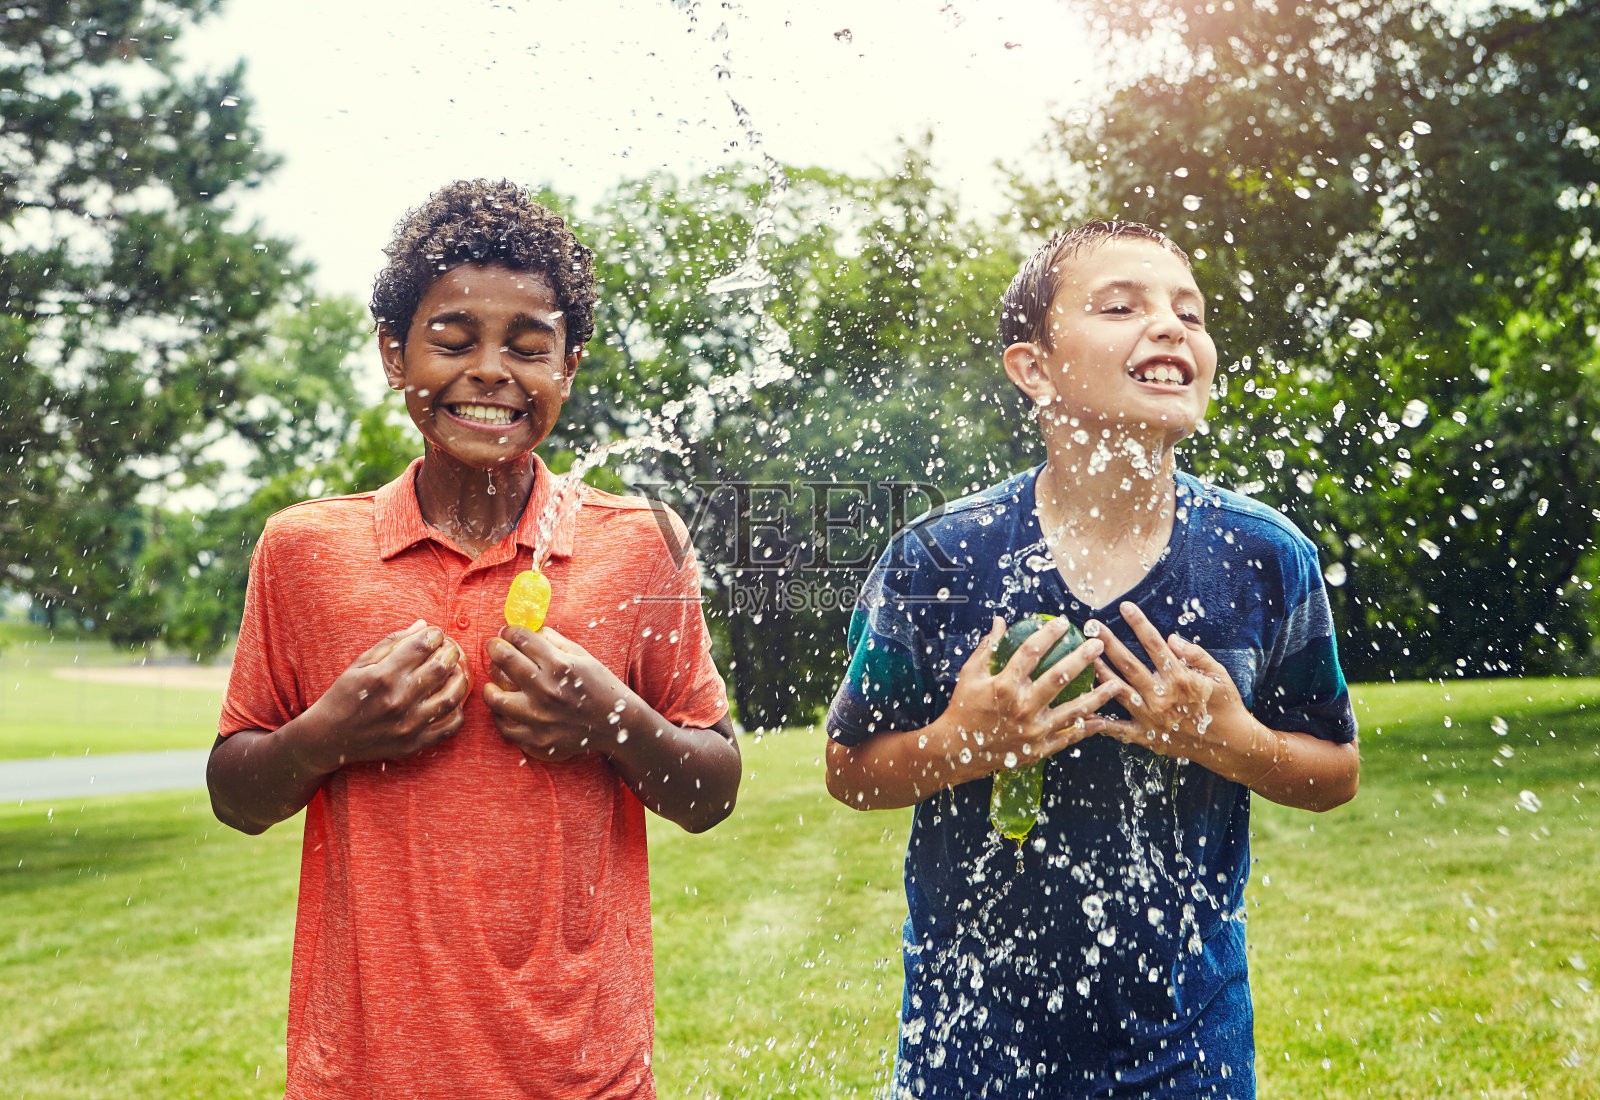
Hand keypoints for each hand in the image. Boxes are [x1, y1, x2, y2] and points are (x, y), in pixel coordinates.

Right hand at [291, 620, 469, 772]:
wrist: (328, 738)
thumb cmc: (344, 696)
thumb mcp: (360, 664)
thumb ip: (392, 643)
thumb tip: (423, 625)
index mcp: (383, 675)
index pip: (422, 645)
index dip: (434, 635)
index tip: (435, 634)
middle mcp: (398, 699)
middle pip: (441, 667)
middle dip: (451, 651)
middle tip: (450, 648)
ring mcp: (408, 724)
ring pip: (452, 696)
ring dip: (460, 678)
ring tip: (457, 670)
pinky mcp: (413, 743)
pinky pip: (449, 727)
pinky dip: (458, 712)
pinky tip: (454, 700)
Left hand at [483, 625, 629, 761]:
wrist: (616, 723)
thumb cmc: (599, 686)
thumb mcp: (582, 656)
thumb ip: (553, 641)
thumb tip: (528, 631)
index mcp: (559, 665)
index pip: (521, 638)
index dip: (509, 631)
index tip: (506, 632)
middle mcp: (546, 689)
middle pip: (504, 660)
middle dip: (494, 647)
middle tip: (493, 647)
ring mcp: (540, 717)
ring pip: (495, 698)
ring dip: (490, 686)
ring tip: (492, 684)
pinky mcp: (538, 739)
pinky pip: (505, 727)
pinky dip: (501, 717)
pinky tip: (505, 709)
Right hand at [935, 615, 1120, 776]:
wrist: (957, 751)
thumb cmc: (963, 709)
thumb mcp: (970, 674)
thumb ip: (987, 647)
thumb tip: (1000, 622)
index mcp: (1004, 686)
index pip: (1030, 652)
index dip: (1047, 635)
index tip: (1062, 623)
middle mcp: (1021, 707)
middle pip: (1058, 677)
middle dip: (1081, 659)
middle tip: (1097, 645)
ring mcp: (1032, 730)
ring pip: (1072, 711)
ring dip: (1097, 696)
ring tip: (1115, 684)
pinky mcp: (1038, 749)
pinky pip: (1067, 737)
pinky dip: (1086, 729)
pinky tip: (1101, 720)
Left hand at [1090, 601, 1250, 757]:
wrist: (1231, 745)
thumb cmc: (1225, 705)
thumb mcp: (1219, 675)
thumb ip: (1196, 655)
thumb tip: (1172, 638)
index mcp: (1181, 678)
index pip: (1155, 644)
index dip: (1139, 623)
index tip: (1125, 607)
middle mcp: (1163, 696)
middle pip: (1129, 664)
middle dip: (1109, 643)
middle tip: (1092, 626)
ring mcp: (1152, 718)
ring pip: (1118, 691)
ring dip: (1100, 672)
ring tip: (1085, 656)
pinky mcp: (1147, 736)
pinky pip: (1119, 729)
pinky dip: (1100, 722)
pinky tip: (1083, 711)